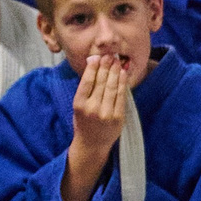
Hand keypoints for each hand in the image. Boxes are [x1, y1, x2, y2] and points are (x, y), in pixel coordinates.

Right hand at [60, 50, 129, 200]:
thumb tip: (93, 64)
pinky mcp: (118, 118)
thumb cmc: (83, 122)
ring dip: (115, 72)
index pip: (87, 81)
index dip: (93, 67)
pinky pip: (121, 97)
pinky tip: (122, 74)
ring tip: (117, 61)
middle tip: (110, 55)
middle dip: (106, 66)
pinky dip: (122, 83)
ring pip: (112, 87)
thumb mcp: (78, 106)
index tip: (97, 57)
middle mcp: (92, 108)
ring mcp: (106, 114)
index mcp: (79, 104)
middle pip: (101, 82)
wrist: (91, 145)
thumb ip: (85, 88)